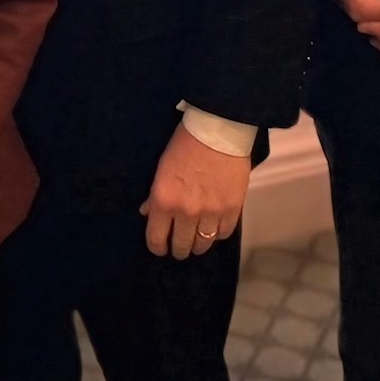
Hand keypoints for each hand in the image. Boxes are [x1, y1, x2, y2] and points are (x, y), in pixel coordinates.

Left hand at [141, 122, 250, 259]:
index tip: (160, 248)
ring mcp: (210, 212)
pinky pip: (223, 234)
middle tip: (179, 248)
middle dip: (178, 249)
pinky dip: (217, 234)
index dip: (157, 247)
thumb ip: (155, 195)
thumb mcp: (162, 168)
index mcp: (164, 200)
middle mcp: (186, 211)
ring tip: (196, 243)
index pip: (156, 238)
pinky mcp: (232, 209)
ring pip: (203, 244)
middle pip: (181, 246)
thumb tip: (147, 212)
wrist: (218, 131)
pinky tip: (213, 229)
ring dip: (198, 246)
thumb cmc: (185, 144)